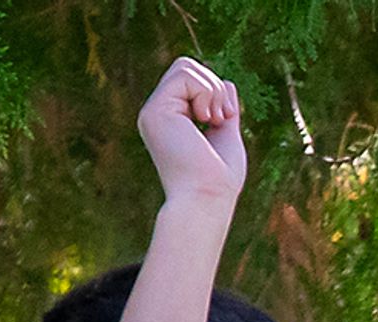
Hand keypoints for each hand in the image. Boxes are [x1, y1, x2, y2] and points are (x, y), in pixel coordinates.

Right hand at [138, 58, 247, 210]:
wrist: (206, 199)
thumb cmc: (219, 179)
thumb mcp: (225, 135)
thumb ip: (223, 108)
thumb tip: (225, 81)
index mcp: (171, 119)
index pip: (191, 79)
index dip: (214, 88)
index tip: (225, 118)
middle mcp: (157, 114)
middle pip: (185, 65)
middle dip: (213, 84)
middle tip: (220, 118)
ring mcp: (152, 112)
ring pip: (185, 66)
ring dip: (211, 89)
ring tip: (214, 120)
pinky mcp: (153, 112)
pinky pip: (185, 75)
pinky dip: (206, 92)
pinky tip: (205, 120)